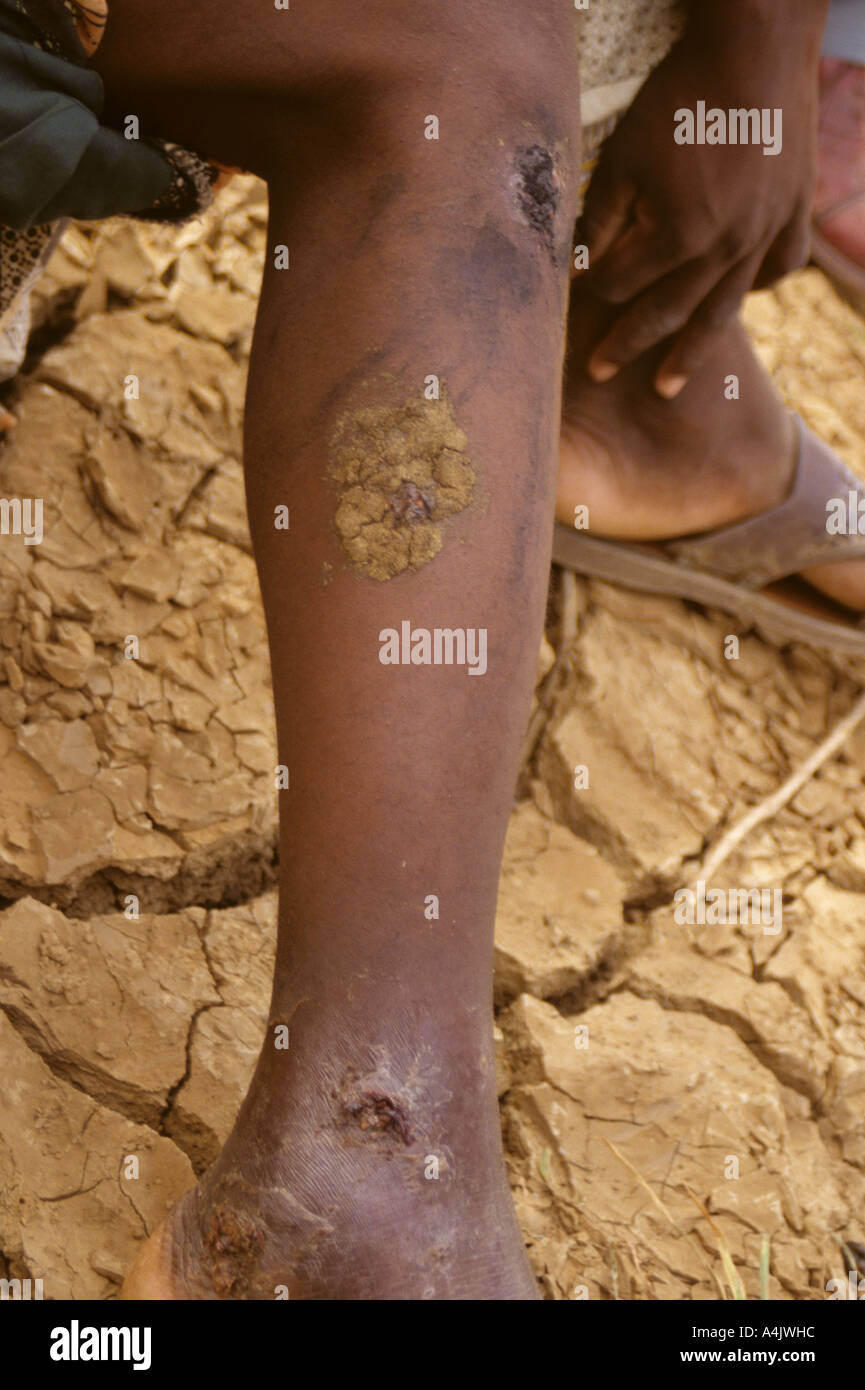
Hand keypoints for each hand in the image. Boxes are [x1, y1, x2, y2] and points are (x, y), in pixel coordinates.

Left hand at [575, 15, 822, 396]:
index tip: (570, 301)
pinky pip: (778, 267)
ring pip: (722, 309)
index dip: (590, 292)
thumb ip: (598, 221)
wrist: (756, 50)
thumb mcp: (622, 156)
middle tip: (599, 373)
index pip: (621, 283)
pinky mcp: (791, 212)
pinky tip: (735, 299)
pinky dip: (756, 287)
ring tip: (667, 387)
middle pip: (667, 312)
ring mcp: (764, 235)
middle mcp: (725, 248)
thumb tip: (574, 271)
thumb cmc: (680, 98)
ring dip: (691, 352)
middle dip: (627, 345)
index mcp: (680, 235)